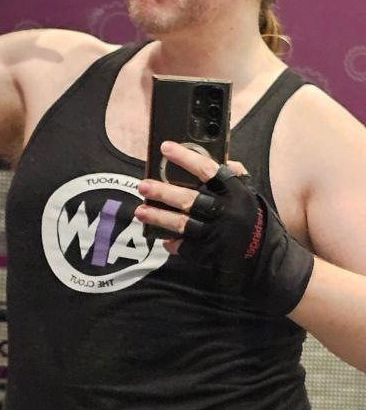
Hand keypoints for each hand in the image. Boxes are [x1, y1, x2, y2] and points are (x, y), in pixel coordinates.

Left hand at [135, 141, 313, 314]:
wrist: (270, 261)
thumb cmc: (255, 223)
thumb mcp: (251, 197)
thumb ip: (236, 180)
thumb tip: (225, 160)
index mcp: (237, 194)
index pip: (210, 170)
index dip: (186, 157)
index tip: (166, 148)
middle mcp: (228, 213)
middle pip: (190, 199)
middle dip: (163, 192)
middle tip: (143, 185)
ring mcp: (218, 235)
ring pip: (182, 224)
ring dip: (158, 217)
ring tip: (140, 211)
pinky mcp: (211, 254)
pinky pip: (185, 247)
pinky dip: (172, 242)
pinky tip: (161, 238)